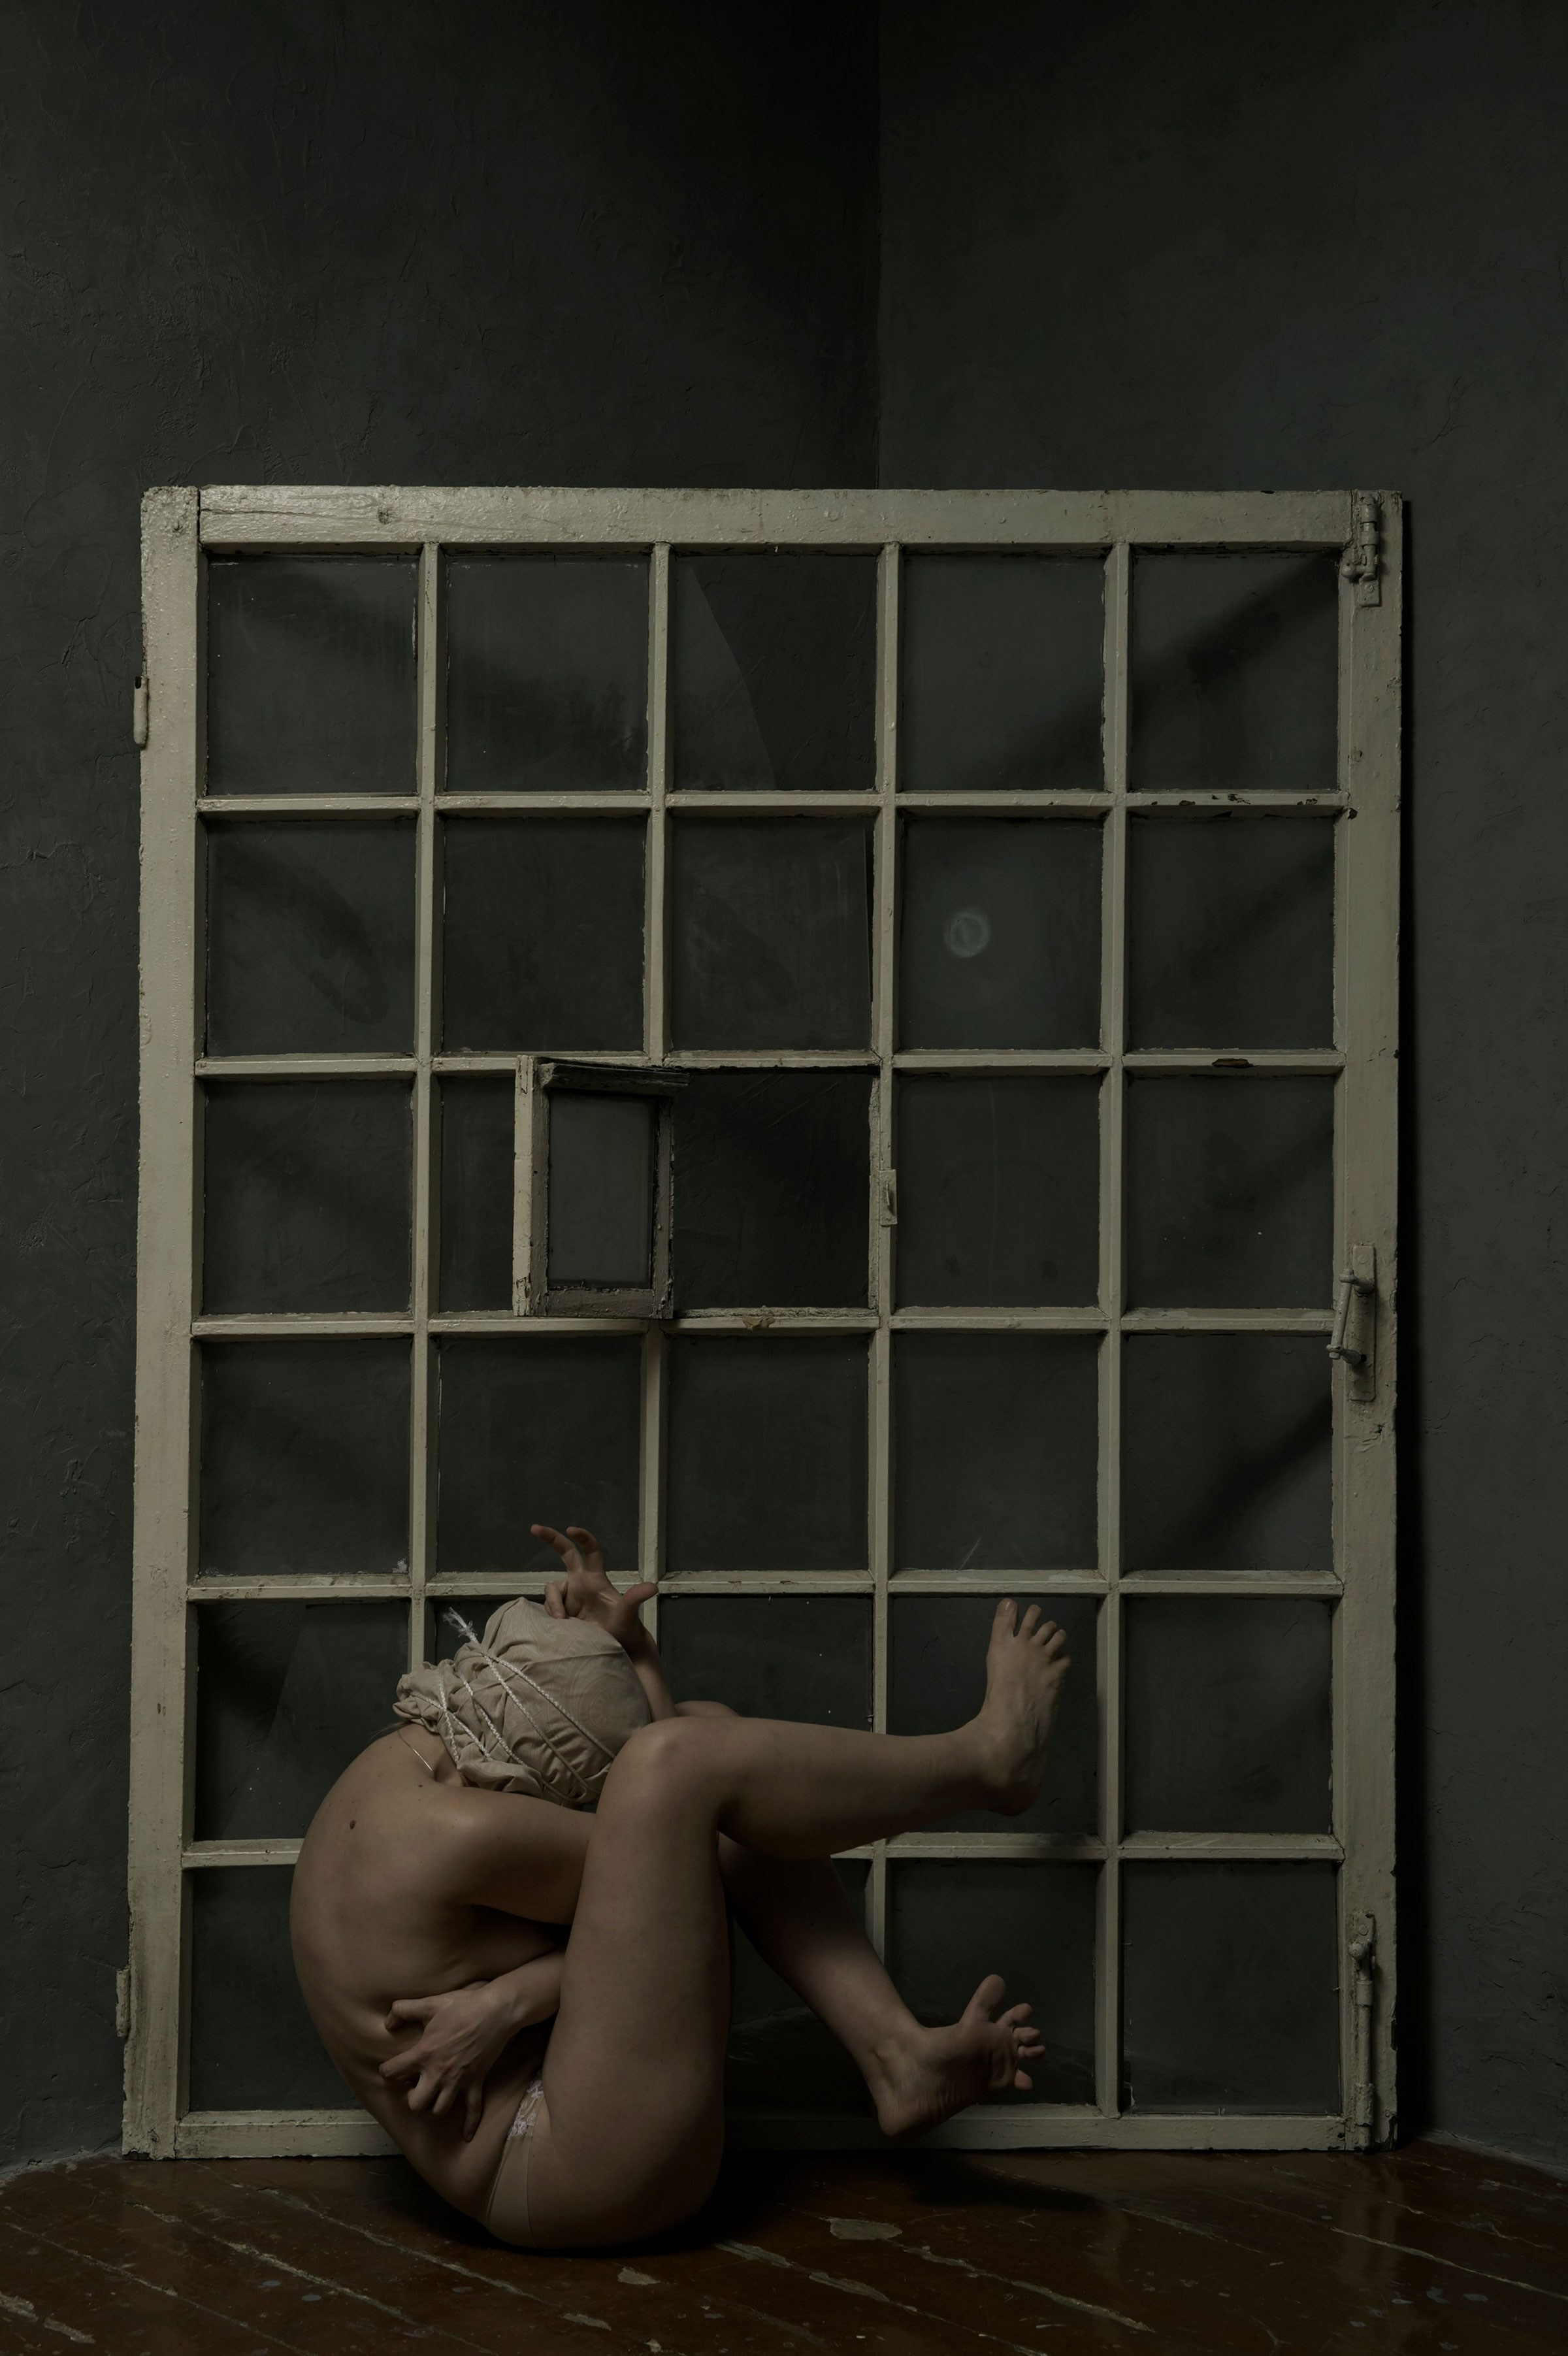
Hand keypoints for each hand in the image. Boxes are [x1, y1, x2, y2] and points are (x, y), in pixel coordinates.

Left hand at [379, 1981, 518, 2140]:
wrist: (496, 2011)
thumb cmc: (462, 2006)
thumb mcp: (429, 2003)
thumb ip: (403, 2009)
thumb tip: (387, 2023)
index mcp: (424, 2054)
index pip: (393, 2072)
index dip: (386, 2071)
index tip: (389, 2069)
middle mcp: (438, 2073)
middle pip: (416, 2103)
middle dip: (411, 2097)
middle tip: (413, 2085)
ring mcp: (458, 2081)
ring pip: (439, 2110)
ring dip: (432, 2107)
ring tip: (431, 2096)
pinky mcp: (476, 2083)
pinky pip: (473, 2110)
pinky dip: (470, 2125)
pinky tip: (467, 2136)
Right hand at [532, 1523, 654, 1657]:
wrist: (614, 1648)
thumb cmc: (624, 1627)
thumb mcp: (627, 1612)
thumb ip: (635, 1598)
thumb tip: (653, 1587)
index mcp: (595, 1578)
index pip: (590, 1551)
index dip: (582, 1537)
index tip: (570, 1529)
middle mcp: (580, 1582)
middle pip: (565, 1553)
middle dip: (550, 1538)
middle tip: (534, 1527)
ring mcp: (570, 1596)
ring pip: (552, 1589)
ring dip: (554, 1604)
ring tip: (564, 1622)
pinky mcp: (561, 1610)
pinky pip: (549, 1607)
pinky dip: (551, 1615)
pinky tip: (560, 1627)